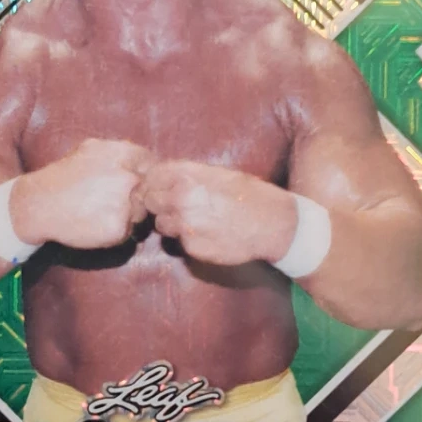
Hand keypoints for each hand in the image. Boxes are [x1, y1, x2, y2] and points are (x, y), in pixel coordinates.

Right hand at [10, 138, 152, 248]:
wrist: (39, 204)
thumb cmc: (62, 177)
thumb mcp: (90, 151)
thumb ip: (119, 154)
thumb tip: (145, 160)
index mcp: (123, 154)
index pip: (151, 164)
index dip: (144, 174)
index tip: (133, 182)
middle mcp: (127, 178)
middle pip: (148, 190)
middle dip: (136, 196)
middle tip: (112, 200)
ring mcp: (124, 204)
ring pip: (140, 213)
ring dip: (128, 215)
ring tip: (100, 212)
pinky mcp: (118, 228)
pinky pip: (128, 231)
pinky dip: (116, 231)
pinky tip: (96, 224)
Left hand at [141, 160, 297, 265]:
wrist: (272, 224)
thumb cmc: (249, 195)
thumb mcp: (219, 174)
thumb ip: (189, 174)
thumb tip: (164, 175)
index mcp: (188, 177)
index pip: (152, 176)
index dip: (153, 181)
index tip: (158, 186)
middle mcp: (182, 200)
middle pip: (149, 201)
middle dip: (157, 202)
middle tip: (173, 204)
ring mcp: (186, 226)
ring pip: (160, 223)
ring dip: (170, 221)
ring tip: (192, 218)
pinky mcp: (193, 248)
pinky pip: (179, 241)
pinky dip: (187, 238)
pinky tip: (206, 232)